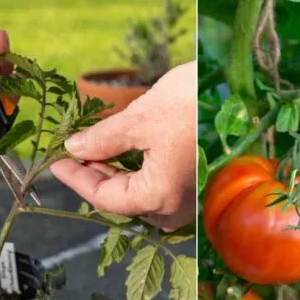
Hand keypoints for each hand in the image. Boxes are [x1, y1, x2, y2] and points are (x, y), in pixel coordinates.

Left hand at [50, 61, 196, 230]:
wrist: (243, 91)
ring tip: (96, 153)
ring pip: (143, 198)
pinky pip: (162, 190)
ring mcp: (192, 199)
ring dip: (118, 177)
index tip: (56, 163)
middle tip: (73, 156)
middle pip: (124, 203)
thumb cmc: (194, 103)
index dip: (76, 180)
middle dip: (96, 179)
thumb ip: (103, 139)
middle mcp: (177, 207)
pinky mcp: (199, 185)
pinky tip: (128, 155)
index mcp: (160, 197)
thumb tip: (75, 147)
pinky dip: (140, 174)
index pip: (105, 198)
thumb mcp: (140, 119)